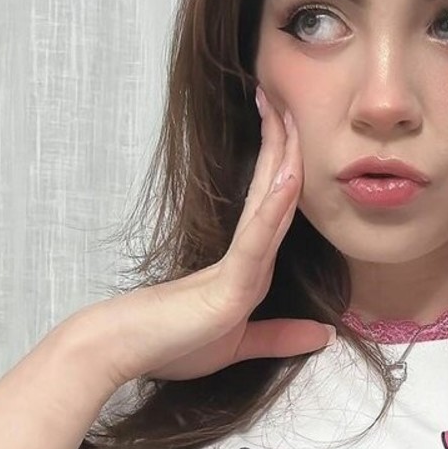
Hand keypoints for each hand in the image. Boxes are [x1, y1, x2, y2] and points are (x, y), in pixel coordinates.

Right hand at [89, 87, 332, 386]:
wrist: (123, 351)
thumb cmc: (170, 344)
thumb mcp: (240, 345)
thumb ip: (280, 337)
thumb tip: (324, 333)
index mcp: (251, 267)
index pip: (276, 209)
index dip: (287, 168)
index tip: (294, 129)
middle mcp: (246, 257)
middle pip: (273, 191)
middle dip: (284, 144)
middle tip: (285, 97)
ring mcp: (238, 264)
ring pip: (269, 202)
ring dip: (282, 157)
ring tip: (286, 111)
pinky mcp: (229, 282)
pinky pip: (257, 239)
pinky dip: (275, 206)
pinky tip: (287, 174)